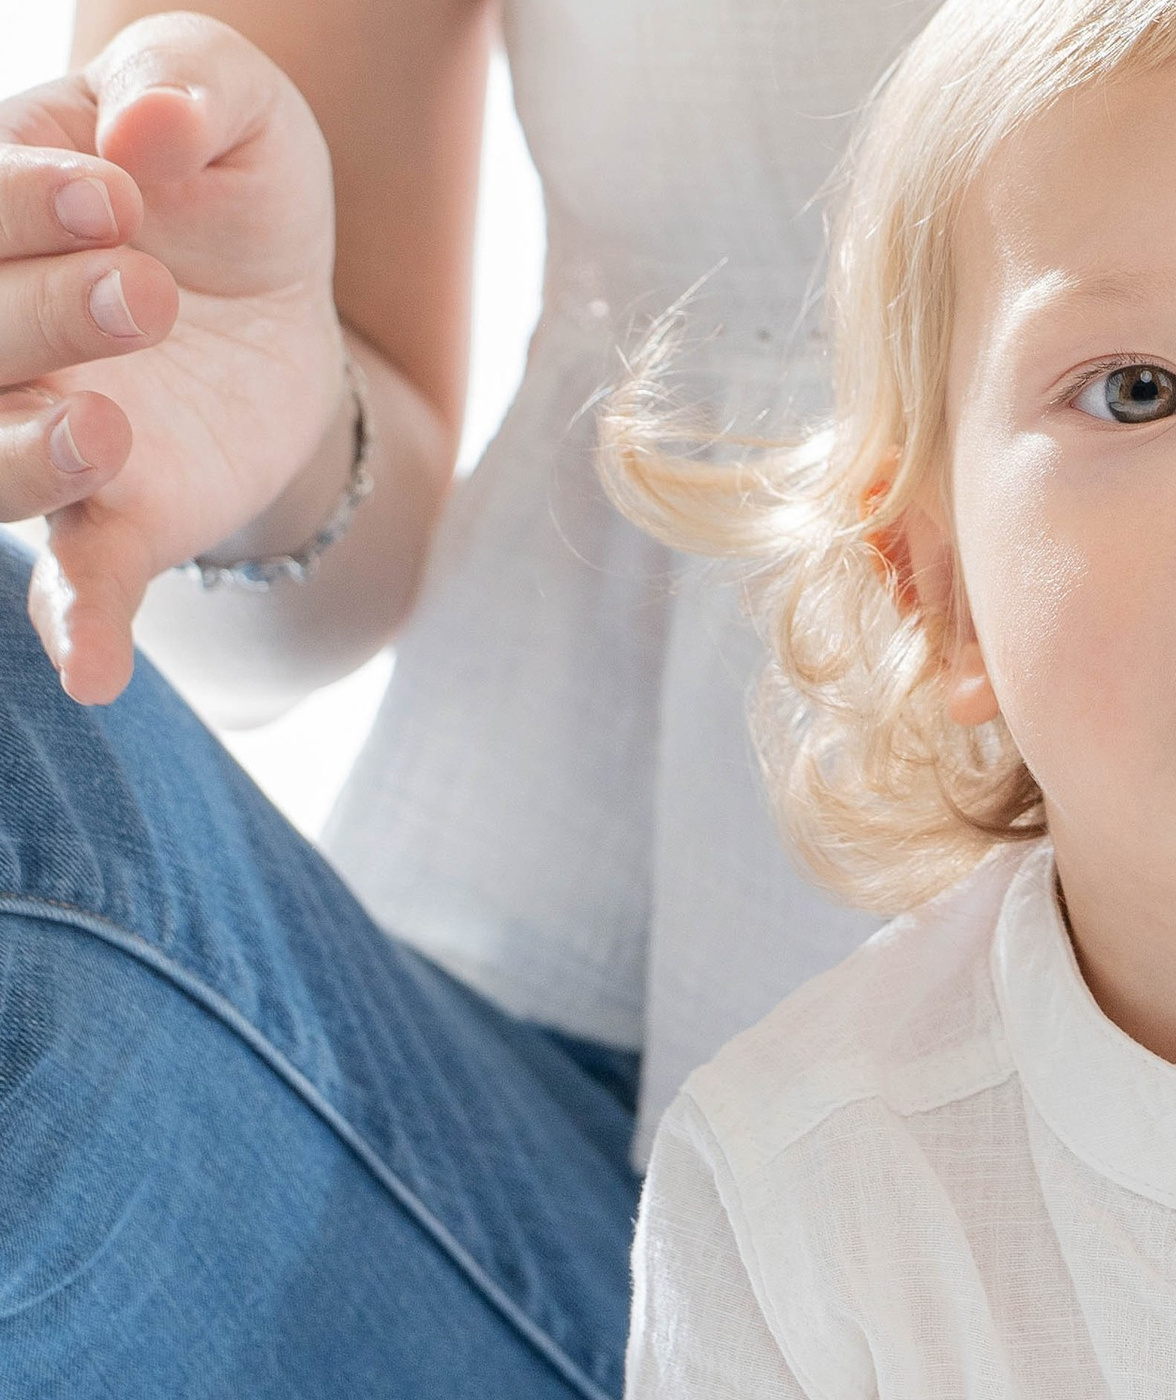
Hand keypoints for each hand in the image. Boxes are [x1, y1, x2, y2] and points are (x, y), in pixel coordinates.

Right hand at [0, 12, 344, 702]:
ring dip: (31, 455)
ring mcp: (43, 431)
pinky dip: (81, 626)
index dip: (21, 197)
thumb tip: (145, 127)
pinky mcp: (120, 518)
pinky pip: (79, 585)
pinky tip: (93, 674)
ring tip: (109, 428)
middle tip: (148, 289)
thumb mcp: (233, 105)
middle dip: (41, 310)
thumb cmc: (228, 180)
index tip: (115, 191)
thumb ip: (188, 87)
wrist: (288, 296)